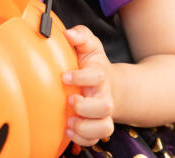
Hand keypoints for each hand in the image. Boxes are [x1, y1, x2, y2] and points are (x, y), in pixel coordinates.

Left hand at [61, 25, 115, 146]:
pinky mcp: (97, 128)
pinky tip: (69, 130)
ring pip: (104, 128)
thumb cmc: (93, 65)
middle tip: (70, 99)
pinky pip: (95, 140)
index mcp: (101, 76)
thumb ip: (81, 35)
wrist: (109, 86)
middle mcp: (104, 97)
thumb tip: (68, 34)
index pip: (98, 76)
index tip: (64, 76)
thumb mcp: (89, 46)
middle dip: (85, 107)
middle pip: (105, 107)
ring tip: (69, 121)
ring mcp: (102, 115)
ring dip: (85, 128)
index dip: (81, 77)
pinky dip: (82, 139)